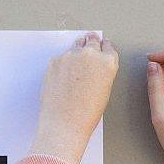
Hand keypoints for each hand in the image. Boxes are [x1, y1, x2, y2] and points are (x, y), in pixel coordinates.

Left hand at [30, 33, 118, 163]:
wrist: (64, 123)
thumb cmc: (86, 114)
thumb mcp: (104, 91)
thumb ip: (101, 73)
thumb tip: (94, 67)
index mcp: (108, 63)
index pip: (108, 46)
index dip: (104, 47)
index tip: (101, 47)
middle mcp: (90, 54)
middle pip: (92, 40)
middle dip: (90, 43)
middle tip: (87, 45)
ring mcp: (71, 56)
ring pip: (75, 46)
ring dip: (76, 52)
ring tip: (74, 67)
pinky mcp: (54, 61)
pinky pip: (61, 58)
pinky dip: (62, 64)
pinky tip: (62, 79)